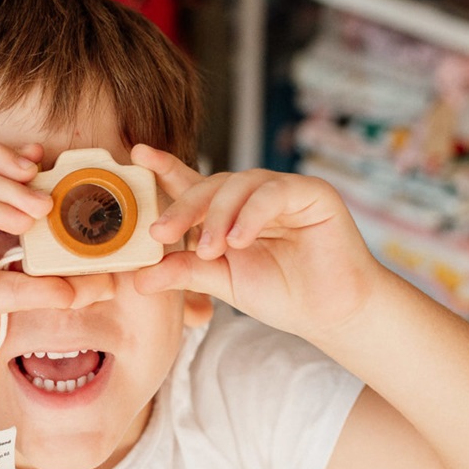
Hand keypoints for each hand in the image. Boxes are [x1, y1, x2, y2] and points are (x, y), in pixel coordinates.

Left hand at [132, 145, 386, 341]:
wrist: (331, 314)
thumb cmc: (282, 295)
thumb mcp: (223, 282)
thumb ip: (185, 272)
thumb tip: (138, 279)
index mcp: (230, 213)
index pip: (193, 185)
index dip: (166, 168)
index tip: (137, 155)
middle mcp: (254, 196)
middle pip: (211, 185)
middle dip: (184, 208)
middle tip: (162, 234)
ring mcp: (283, 190)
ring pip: (239, 184)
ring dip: (218, 216)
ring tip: (213, 250)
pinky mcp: (312, 192)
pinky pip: (273, 192)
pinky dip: (251, 214)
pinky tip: (240, 240)